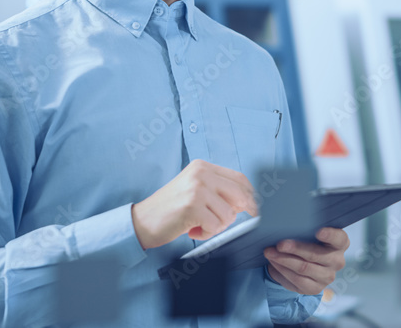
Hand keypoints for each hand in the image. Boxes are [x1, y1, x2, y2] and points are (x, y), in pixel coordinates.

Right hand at [131, 159, 257, 249]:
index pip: (239, 178)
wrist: (142, 221)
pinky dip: (207, 233)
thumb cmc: (170, 209)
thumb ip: (219, 192)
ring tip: (198, 224)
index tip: (258, 208)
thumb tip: (247, 202)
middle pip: (240, 194)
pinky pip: (216, 226)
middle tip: (228, 222)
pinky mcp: (192, 206)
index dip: (251, 195)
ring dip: (217, 226)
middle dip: (242, 212)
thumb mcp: (195, 192)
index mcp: (203, 167)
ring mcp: (197, 189)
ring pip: (229, 214)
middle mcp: (201, 173)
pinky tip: (192, 229)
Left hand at [264, 227, 348, 294]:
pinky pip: (296, 280)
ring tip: (269, 252)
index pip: (339, 238)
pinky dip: (282, 270)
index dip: (330, 235)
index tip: (318, 231)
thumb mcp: (309, 231)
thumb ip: (304, 227)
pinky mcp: (315, 288)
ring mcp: (328, 276)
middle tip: (279, 244)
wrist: (305, 262)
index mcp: (340, 243)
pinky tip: (273, 263)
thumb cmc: (308, 240)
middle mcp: (337, 260)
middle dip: (295, 248)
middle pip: (315, 255)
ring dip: (283, 260)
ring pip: (303, 268)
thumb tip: (285, 222)